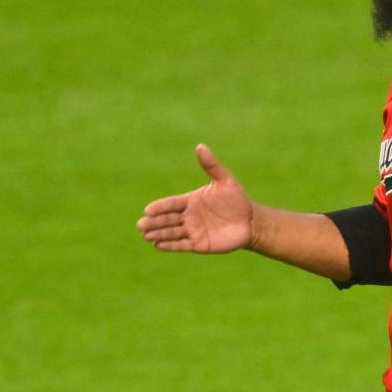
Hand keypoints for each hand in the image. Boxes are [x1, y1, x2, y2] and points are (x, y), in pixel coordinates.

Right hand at [137, 144, 253, 253]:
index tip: (148, 210)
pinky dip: (170, 245)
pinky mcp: (199, 244)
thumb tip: (200, 146)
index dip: (160, 207)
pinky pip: (181, 245)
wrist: (250, 221)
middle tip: (141, 225)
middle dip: (154, 222)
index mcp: (191, 200)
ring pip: (172, 232)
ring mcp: (193, 230)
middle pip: (168, 219)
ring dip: (158, 234)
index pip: (172, 203)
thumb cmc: (237, 199)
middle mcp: (189, 216)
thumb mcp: (225, 180)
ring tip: (145, 235)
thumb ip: (211, 165)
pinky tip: (158, 245)